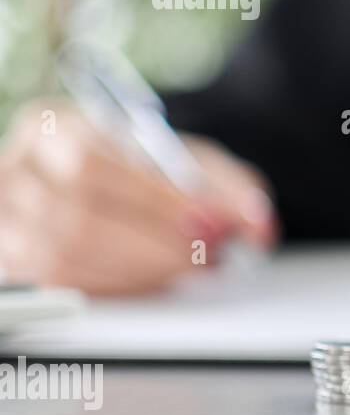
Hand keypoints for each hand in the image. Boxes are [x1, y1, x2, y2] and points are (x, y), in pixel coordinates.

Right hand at [0, 101, 276, 294]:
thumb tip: (259, 226)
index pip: (93, 166)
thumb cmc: (150, 171)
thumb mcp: (194, 164)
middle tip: (209, 254)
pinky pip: (62, 285)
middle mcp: (16, 171)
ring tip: (191, 264)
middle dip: (154, 245)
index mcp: (53, 128)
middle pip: (75, 218)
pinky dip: (120, 286)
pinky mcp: (15, 262)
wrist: (123, 184)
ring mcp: (7, 220)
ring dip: (141, 270)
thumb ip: (230, 190)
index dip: (154, 201)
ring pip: (64, 258)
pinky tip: (157, 276)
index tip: (210, 223)